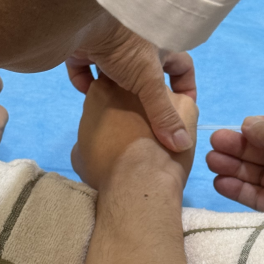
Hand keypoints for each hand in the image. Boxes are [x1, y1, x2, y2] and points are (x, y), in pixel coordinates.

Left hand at [67, 16, 196, 154]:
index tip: (181, 109)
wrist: (82, 17)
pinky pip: (84, 68)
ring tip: (114, 111)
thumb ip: (164, 114)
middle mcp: (135, 43)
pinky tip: (87, 94)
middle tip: (142, 117)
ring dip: (113, 90)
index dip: (184, 87)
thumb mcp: (149, 82)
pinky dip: (85, 81)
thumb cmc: (123, 44)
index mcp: (158, 44)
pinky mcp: (81, 47)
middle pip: (146, 71)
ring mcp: (107, 43)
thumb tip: (182, 145)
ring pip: (114, 70)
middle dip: (144, 94)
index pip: (182, 65)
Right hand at [71, 75, 197, 191]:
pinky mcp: (184, 104)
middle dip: (134, 108)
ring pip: (159, 99)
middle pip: (133, 90)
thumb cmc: (104, 169)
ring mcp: (159, 91)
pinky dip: (181, 123)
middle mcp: (131, 84)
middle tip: (135, 135)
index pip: (105, 90)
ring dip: (158, 114)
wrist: (138, 180)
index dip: (109, 109)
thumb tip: (90, 144)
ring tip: (157, 142)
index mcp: (101, 91)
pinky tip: (176, 143)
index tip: (113, 128)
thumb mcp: (79, 154)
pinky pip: (184, 109)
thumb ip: (86, 139)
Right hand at [207, 115, 263, 226]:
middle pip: (259, 154)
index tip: (229, 132)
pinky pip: (255, 196)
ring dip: (232, 168)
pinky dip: (237, 189)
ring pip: (255, 175)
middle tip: (213, 146)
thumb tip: (247, 125)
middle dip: (235, 149)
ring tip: (211, 162)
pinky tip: (219, 182)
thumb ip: (263, 127)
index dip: (249, 133)